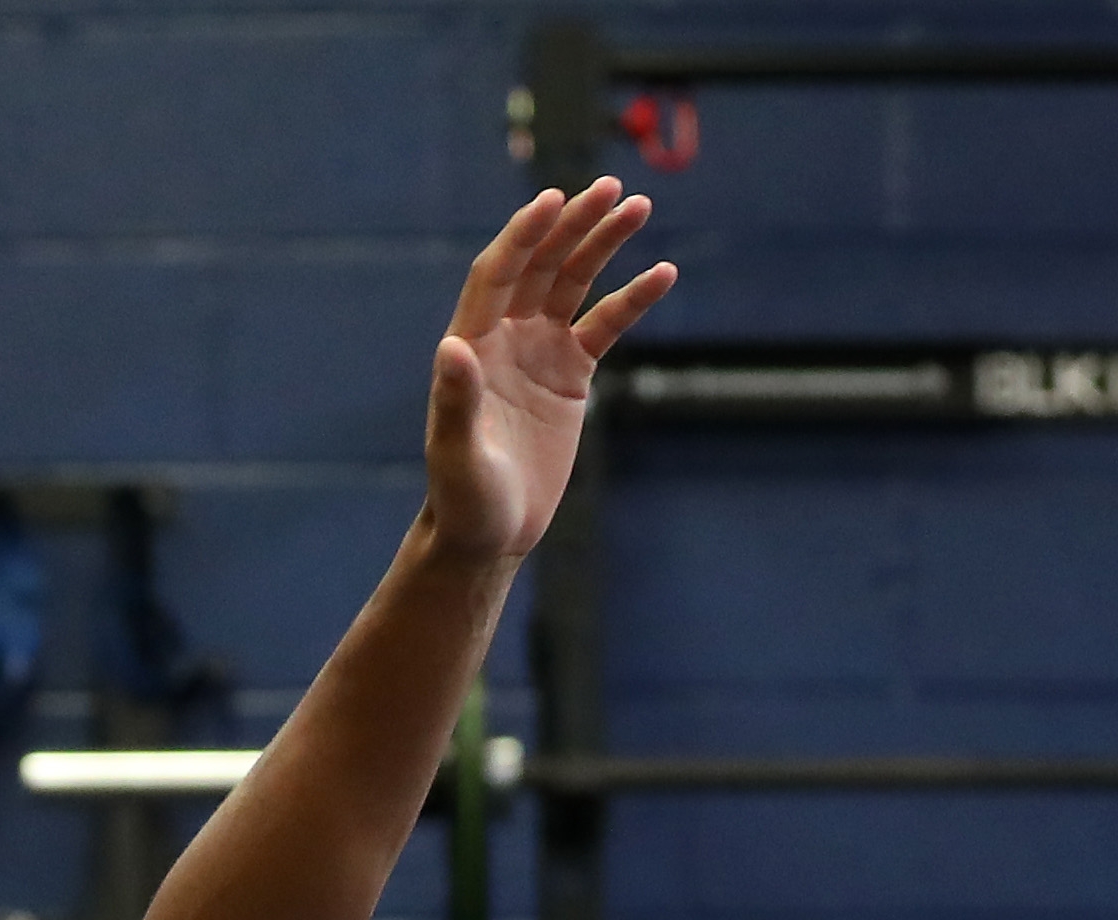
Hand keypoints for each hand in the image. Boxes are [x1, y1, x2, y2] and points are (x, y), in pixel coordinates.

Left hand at [423, 179, 671, 566]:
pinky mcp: (570, 374)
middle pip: (541, 264)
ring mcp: (539, 350)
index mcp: (472, 343)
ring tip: (639, 207)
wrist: (490, 531)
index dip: (524, 235)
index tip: (555, 200)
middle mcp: (504, 335)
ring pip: (574, 283)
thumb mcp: (457, 455)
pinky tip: (663, 273)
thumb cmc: (464, 499)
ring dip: (603, 244)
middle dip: (574, 225)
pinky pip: (605, 325)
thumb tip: (453, 347)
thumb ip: (457, 400)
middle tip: (611, 189)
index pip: (499, 272)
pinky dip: (632, 300)